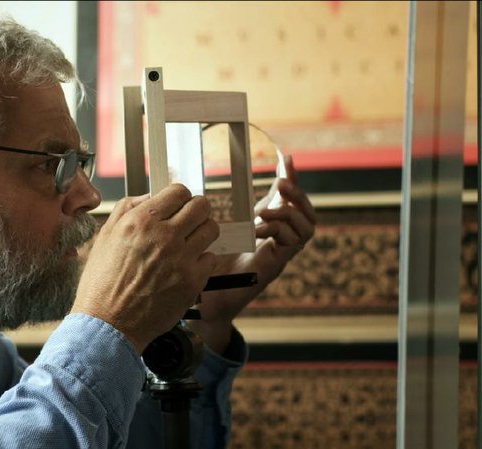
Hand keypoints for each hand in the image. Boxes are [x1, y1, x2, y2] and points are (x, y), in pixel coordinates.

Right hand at [71, 184, 219, 352]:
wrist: (108, 324)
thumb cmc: (101, 284)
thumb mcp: (104, 237)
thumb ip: (127, 209)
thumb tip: (150, 196)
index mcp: (140, 221)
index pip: (179, 191)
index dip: (179, 197)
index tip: (177, 205)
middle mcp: (164, 236)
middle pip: (202, 206)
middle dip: (196, 210)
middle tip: (188, 220)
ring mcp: (181, 259)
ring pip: (212, 229)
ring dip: (202, 233)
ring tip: (190, 242)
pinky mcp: (192, 281)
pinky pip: (210, 259)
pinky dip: (201, 261)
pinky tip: (185, 267)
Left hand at [188, 156, 316, 353]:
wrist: (208, 303)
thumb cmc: (210, 269)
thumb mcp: (216, 234)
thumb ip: (220, 216)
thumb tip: (207, 191)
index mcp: (267, 230)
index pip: (288, 201)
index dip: (292, 180)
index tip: (287, 159)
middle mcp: (279, 242)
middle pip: (307, 213)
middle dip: (298, 195)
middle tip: (281, 182)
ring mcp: (280, 255)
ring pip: (306, 227)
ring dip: (289, 213)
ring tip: (264, 211)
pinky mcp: (276, 266)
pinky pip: (293, 244)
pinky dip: (280, 230)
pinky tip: (259, 228)